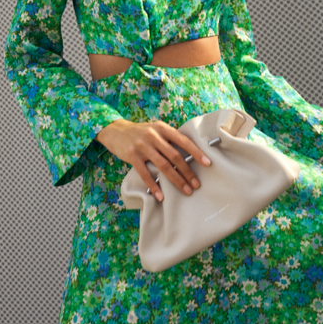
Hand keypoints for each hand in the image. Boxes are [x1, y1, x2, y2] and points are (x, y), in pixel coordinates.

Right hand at [95, 118, 211, 201]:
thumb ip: (168, 138)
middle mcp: (153, 135)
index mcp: (162, 128)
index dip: (196, 152)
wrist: (115, 130)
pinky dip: (154, 185)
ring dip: (176, 180)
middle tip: (197, 184)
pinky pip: (145, 173)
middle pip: (175, 156)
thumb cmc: (139, 132)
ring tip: (186, 190)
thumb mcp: (155, 129)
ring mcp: (142, 145)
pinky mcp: (132, 155)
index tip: (207, 163)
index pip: (183, 140)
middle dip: (187, 171)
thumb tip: (188, 153)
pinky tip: (161, 195)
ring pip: (163, 165)